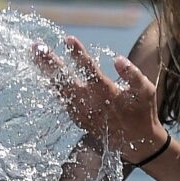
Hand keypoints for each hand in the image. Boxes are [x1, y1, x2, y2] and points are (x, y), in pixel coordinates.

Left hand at [34, 36, 165, 162]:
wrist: (135, 141)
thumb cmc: (141, 111)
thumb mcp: (145, 92)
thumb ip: (133, 75)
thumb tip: (118, 59)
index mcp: (106, 93)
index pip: (90, 70)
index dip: (79, 55)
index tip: (68, 39)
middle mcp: (89, 102)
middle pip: (65, 80)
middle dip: (50, 62)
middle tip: (36, 45)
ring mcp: (79, 111)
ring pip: (58, 88)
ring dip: (45, 70)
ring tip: (34, 52)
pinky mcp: (75, 116)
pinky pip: (59, 97)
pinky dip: (50, 84)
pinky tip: (41, 69)